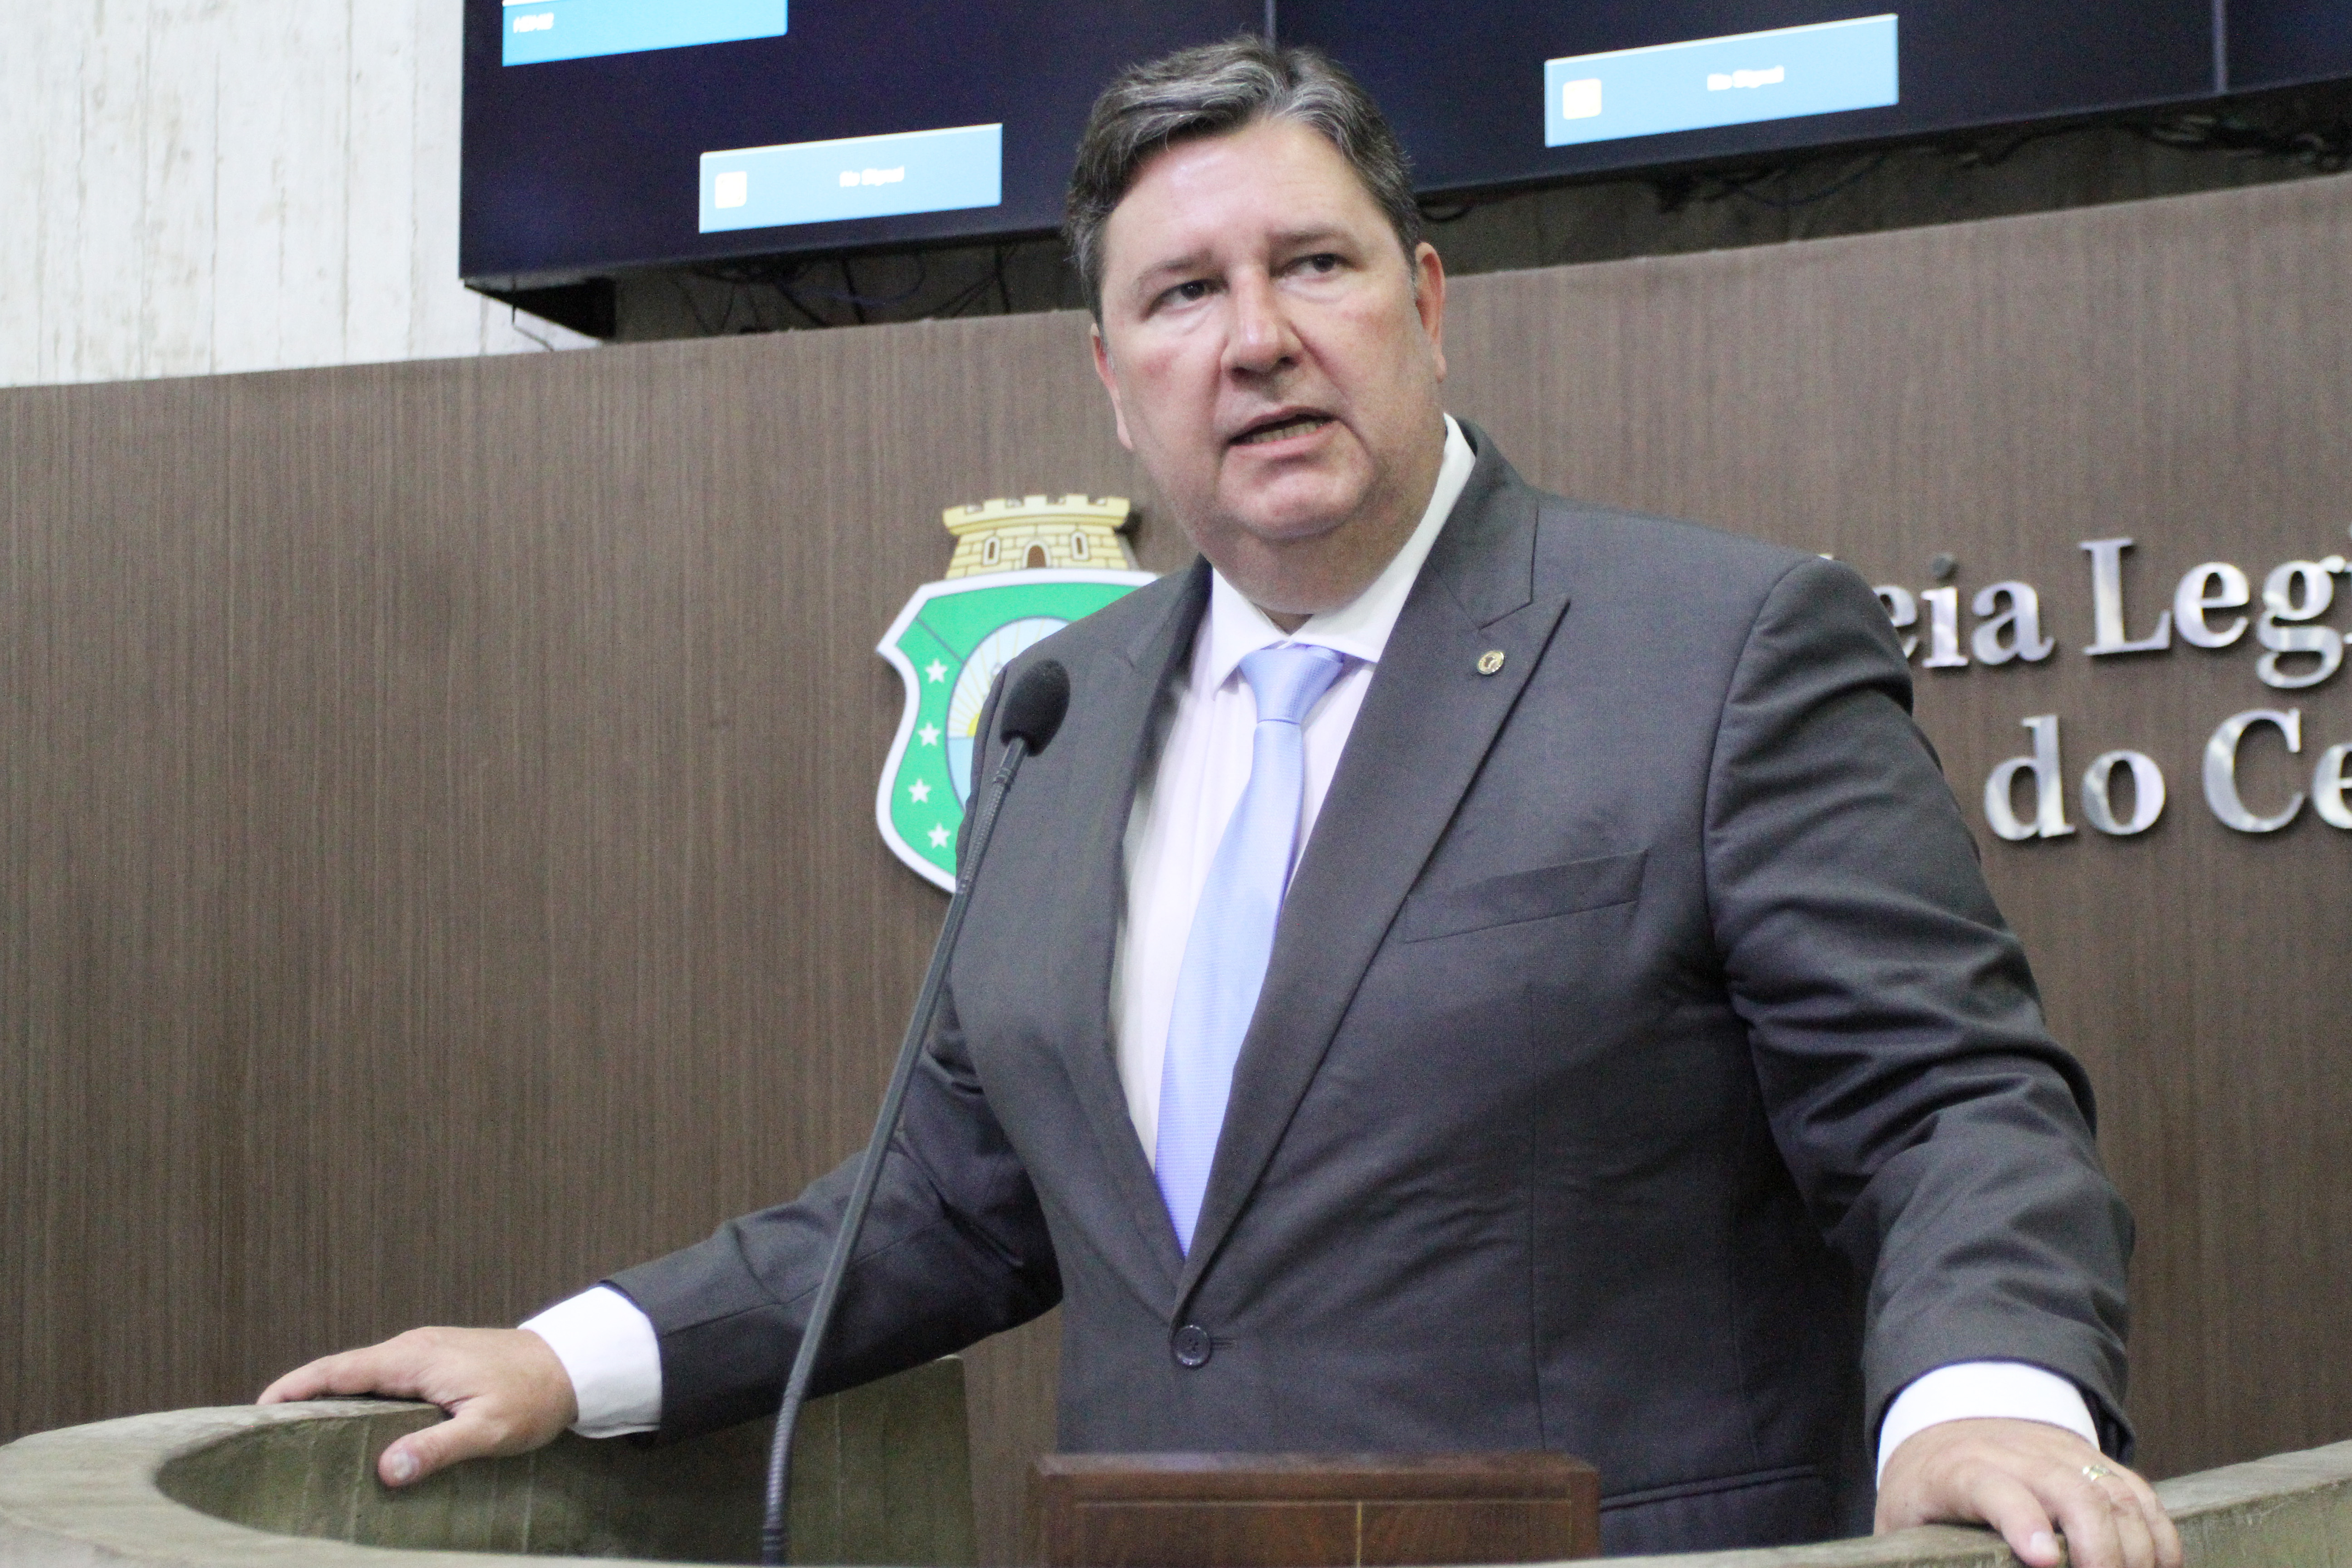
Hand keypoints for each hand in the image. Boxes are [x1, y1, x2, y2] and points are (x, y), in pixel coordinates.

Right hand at [258, 1327, 579, 1487]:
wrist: (573, 1366)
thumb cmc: (533, 1397)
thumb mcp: (487, 1429)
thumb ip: (437, 1448)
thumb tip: (386, 1470)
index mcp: (414, 1359)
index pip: (338, 1370)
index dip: (294, 1389)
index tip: (256, 1410)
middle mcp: (411, 1349)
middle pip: (340, 1372)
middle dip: (299, 1397)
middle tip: (261, 1434)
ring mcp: (423, 1354)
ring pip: (361, 1376)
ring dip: (328, 1400)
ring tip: (295, 1437)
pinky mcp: (436, 1363)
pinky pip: (383, 1380)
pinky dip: (357, 1399)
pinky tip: (351, 1428)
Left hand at [1877, 1417, 2180, 1567]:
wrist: (1944, 1433)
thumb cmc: (1923, 1497)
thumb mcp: (1902, 1525)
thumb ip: (1919, 1555)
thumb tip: (1939, 1567)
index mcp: (1957, 1471)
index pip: (1992, 1487)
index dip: (2021, 1520)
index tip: (2043, 1560)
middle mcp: (2013, 1454)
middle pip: (2068, 1489)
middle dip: (2098, 1547)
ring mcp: (2059, 1452)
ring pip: (2113, 1492)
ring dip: (2136, 1548)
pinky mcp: (2092, 1461)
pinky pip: (2137, 1493)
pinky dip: (2158, 1535)